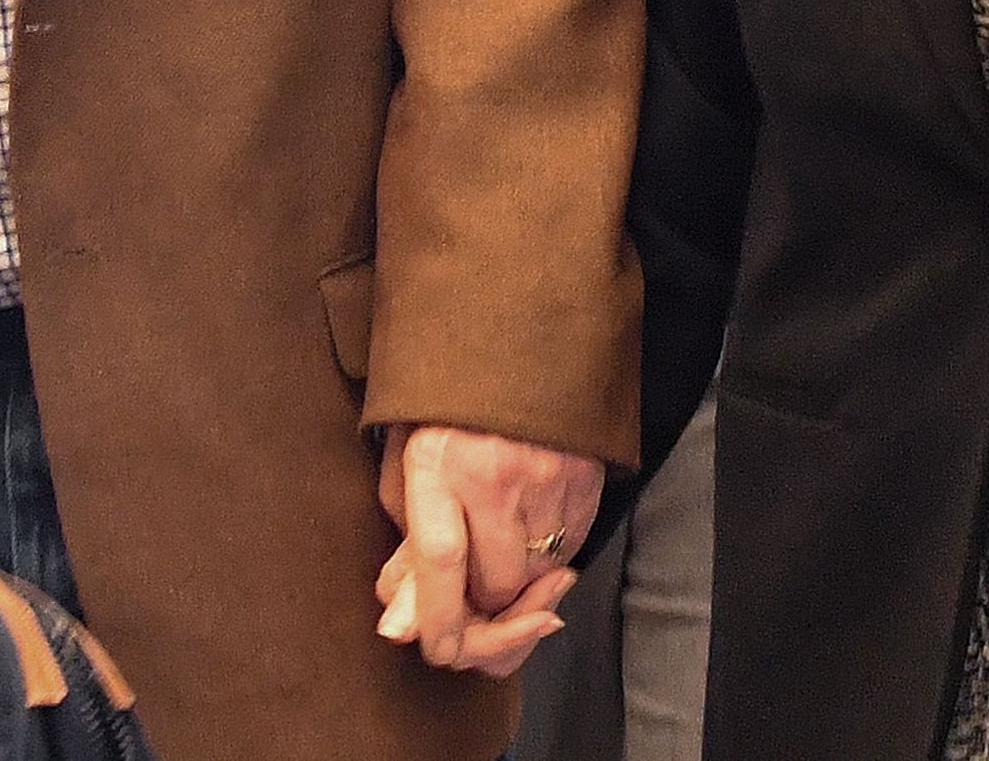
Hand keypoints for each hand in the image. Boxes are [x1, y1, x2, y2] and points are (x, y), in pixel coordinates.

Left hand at [372, 424, 602, 675]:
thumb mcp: (406, 466)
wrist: (515, 339)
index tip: (440, 649)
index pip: (441, 563)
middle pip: (497, 584)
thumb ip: (405, 549)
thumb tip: (403, 628)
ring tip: (500, 547)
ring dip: (519, 584)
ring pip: (538, 576)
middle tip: (471, 596)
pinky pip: (571, 551)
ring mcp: (548, 475)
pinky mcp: (585, 478)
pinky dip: (551, 560)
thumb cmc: (446, 408)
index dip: (441, 622)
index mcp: (438, 463)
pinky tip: (531, 529)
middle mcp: (496, 472)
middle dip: (482, 605)